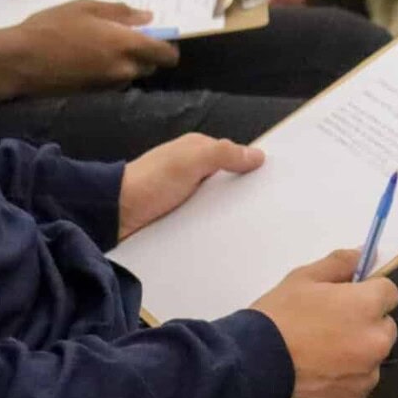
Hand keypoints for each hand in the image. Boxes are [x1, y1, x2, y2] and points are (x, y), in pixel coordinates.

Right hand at [0, 0, 180, 102]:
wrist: (19, 61)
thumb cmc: (52, 26)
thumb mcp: (86, 7)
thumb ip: (120, 12)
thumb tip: (147, 18)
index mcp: (126, 45)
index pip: (166, 54)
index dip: (168, 46)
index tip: (160, 36)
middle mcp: (123, 70)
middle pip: (150, 66)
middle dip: (147, 54)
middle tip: (128, 37)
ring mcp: (109, 86)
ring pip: (131, 75)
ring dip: (127, 63)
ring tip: (105, 46)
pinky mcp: (94, 95)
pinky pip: (113, 81)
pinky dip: (111, 71)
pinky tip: (90, 59)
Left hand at [118, 134, 264, 240]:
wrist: (116, 215)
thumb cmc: (151, 181)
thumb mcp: (188, 160)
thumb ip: (221, 153)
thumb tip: (258, 155)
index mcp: (197, 151)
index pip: (235, 156)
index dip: (255, 168)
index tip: (282, 184)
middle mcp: (194, 172)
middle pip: (230, 183)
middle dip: (248, 197)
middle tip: (278, 218)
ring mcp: (188, 198)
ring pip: (220, 206)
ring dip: (233, 217)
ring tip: (262, 237)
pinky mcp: (182, 221)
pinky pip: (207, 224)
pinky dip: (218, 230)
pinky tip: (234, 245)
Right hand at [252, 249, 397, 397]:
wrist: (258, 361)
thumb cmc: (281, 313)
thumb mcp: (304, 277)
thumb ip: (339, 263)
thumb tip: (362, 254)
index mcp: (366, 306)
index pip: (389, 292)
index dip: (369, 290)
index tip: (348, 295)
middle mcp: (376, 341)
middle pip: (384, 325)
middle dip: (366, 321)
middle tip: (332, 321)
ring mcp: (368, 374)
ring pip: (373, 354)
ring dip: (358, 349)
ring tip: (323, 349)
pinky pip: (360, 380)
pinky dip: (347, 375)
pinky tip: (321, 369)